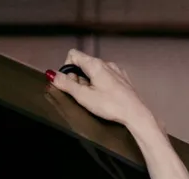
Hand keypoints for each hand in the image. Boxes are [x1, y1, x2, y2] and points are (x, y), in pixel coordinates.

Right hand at [46, 48, 161, 134]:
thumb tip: (52, 75)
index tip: (70, 84)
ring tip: (95, 99)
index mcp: (94, 64)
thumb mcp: (84, 97)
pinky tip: (106, 98)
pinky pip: (107, 77)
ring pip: (96, 71)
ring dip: (90, 82)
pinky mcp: (123, 80)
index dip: (67, 69)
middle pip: (84, 64)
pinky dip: (102, 85)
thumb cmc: (111, 106)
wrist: (136, 114)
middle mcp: (106, 63)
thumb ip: (66, 85)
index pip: (73, 55)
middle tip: (82, 95)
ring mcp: (116, 70)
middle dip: (78, 78)